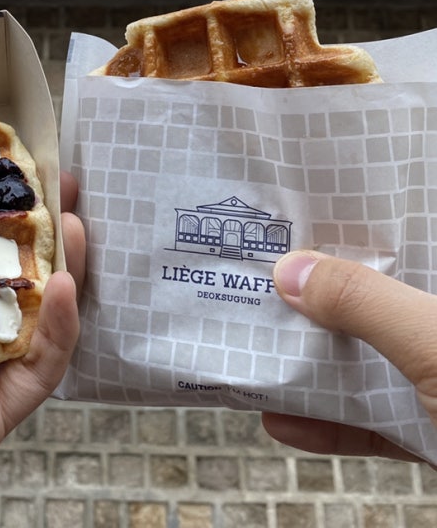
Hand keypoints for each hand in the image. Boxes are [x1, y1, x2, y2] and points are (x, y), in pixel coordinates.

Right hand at [262, 249, 436, 461]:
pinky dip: (325, 425)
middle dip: (309, 304)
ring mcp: (433, 386)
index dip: (336, 238)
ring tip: (256, 357)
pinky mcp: (428, 437)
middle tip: (252, 293)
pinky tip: (284, 421)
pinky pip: (369, 425)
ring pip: (360, 367)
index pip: (387, 248)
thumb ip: (365, 302)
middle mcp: (435, 332)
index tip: (282, 234)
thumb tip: (292, 271)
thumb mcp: (433, 341)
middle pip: (365, 308)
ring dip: (307, 370)